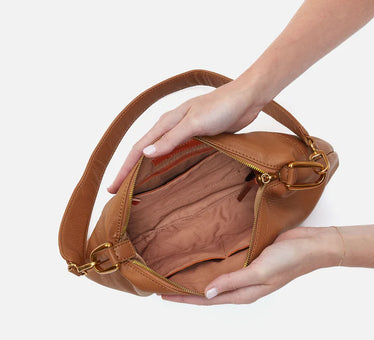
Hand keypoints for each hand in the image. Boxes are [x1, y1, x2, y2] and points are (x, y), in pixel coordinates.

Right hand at [107, 77, 264, 192]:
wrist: (245, 99)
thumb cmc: (221, 107)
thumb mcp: (194, 123)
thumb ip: (171, 138)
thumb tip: (145, 153)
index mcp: (166, 123)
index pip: (138, 148)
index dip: (124, 169)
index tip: (113, 187)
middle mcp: (170, 128)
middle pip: (144, 152)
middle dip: (129, 171)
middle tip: (120, 192)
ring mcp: (183, 133)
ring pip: (158, 154)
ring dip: (145, 169)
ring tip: (137, 186)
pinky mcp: (196, 138)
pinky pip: (174, 155)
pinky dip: (165, 166)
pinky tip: (166, 175)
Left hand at [160, 227, 342, 304]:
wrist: (311, 246)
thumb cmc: (289, 260)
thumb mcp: (260, 272)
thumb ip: (234, 282)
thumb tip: (207, 292)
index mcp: (244, 293)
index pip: (208, 300)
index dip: (185, 298)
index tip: (163, 294)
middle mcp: (242, 285)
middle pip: (209, 291)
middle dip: (186, 290)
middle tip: (164, 284)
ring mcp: (246, 272)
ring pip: (216, 278)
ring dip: (198, 278)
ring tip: (178, 273)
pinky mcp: (249, 259)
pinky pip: (226, 265)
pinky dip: (212, 264)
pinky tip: (204, 258)